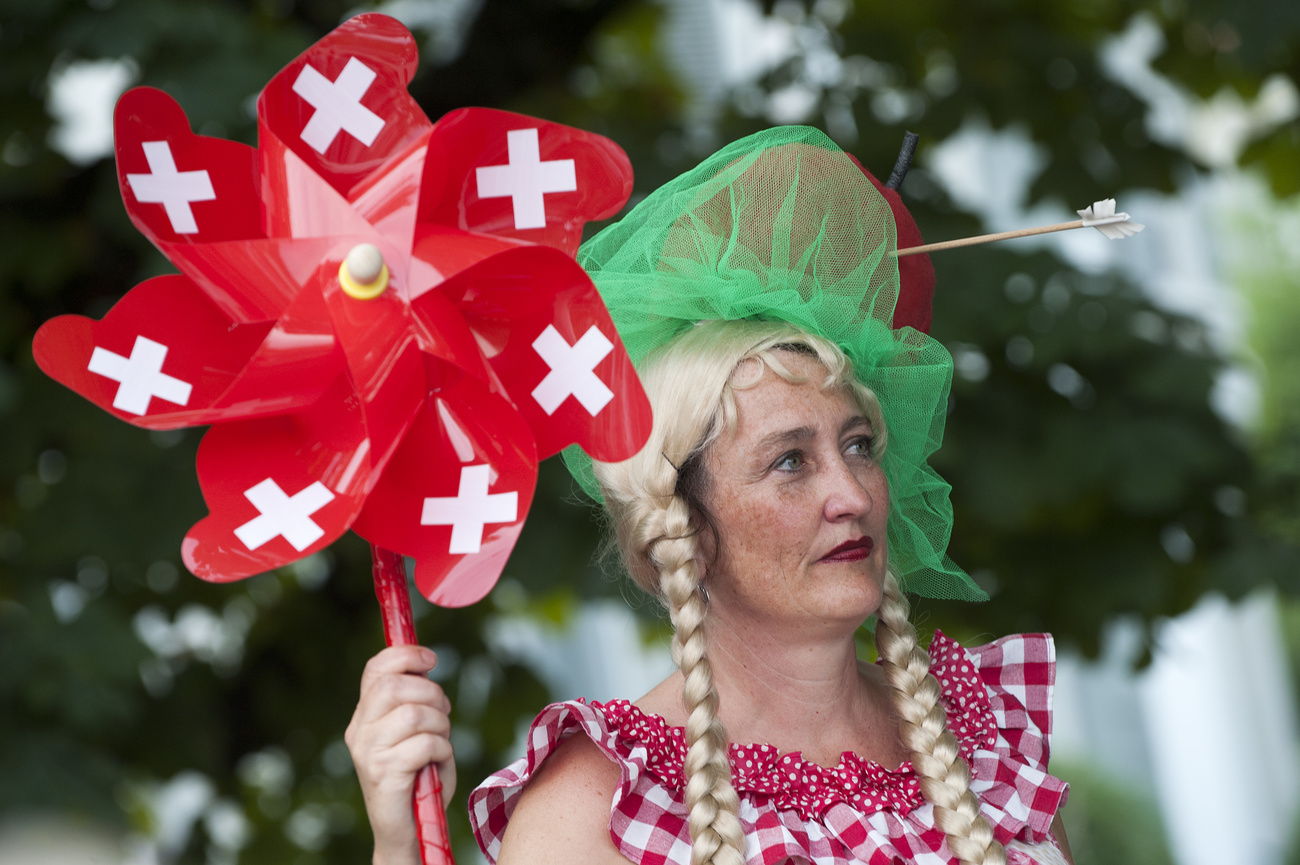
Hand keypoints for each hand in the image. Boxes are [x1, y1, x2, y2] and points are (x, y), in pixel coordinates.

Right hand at [346, 645, 455, 864]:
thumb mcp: (415, 732)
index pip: (375, 669)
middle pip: (396, 685)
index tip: (431, 658)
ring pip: (415, 713)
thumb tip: (424, 663)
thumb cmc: (418, 778)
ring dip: (440, 724)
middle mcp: (359, 731)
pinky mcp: (383, 773)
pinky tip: (438, 763)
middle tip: (443, 713)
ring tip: (440, 742)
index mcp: (364, 716)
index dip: (405, 655)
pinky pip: (425, 744)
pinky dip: (443, 750)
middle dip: (432, 693)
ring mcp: (368, 752)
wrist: (408, 829)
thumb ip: (414, 701)